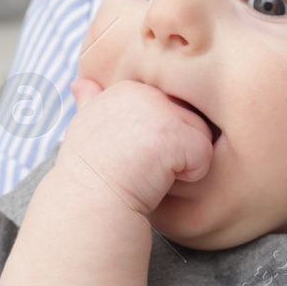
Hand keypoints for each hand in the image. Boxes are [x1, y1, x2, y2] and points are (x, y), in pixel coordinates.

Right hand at [59, 77, 214, 213]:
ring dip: (184, 161)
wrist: (90, 202)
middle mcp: (146, 91)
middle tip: (140, 165)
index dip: (158, 139)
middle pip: (190, 120)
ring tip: (148, 171)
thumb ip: (91, 102)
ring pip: (201, 136)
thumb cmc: (90, 173)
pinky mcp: (178, 135)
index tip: (130, 154)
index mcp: (127, 88)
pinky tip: (159, 179)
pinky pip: (205, 155)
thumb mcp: (85, 127)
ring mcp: (162, 111)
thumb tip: (82, 83)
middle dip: (175, 148)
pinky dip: (191, 175)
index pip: (171, 110)